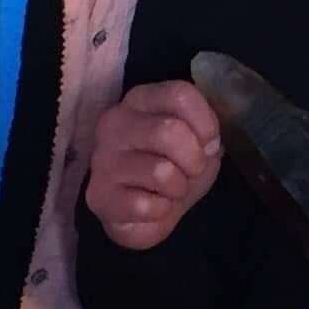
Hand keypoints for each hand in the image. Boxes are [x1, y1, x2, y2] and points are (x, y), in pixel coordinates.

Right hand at [87, 81, 221, 249]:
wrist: (145, 213)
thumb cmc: (174, 167)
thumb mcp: (198, 143)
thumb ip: (206, 134)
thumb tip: (209, 145)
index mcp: (141, 99)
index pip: (179, 94)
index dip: (205, 123)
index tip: (209, 144)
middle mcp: (116, 122)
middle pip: (169, 131)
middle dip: (194, 159)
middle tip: (191, 172)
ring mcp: (103, 158)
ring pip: (160, 171)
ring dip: (178, 188)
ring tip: (170, 190)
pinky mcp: (99, 195)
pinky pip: (146, 205)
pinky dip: (160, 211)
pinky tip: (151, 206)